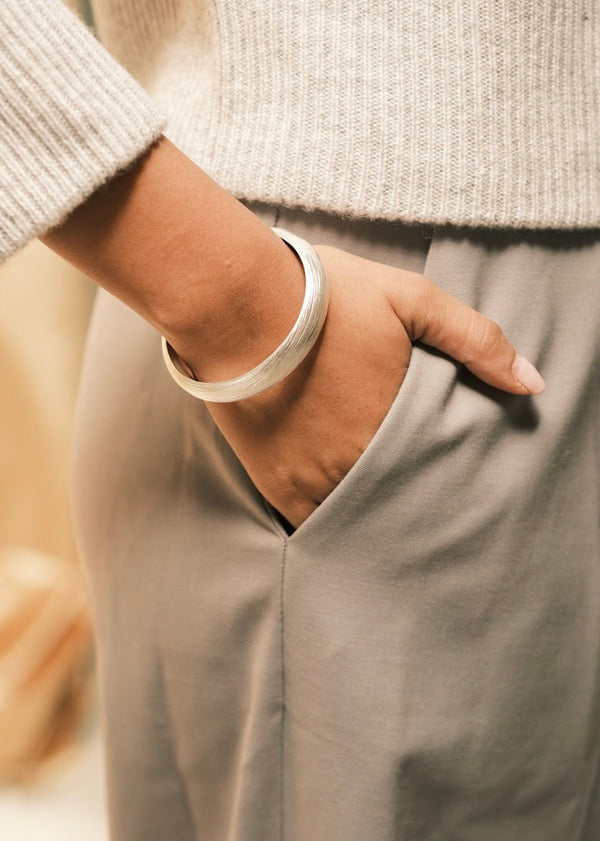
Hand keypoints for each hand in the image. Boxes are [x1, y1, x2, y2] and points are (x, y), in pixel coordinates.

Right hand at [205, 245, 544, 528]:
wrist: (236, 303)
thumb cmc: (323, 295)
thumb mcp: (410, 299)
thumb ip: (475, 340)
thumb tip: (532, 384)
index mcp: (396, 421)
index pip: (437, 468)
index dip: (446, 474)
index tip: (452, 478)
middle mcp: (357, 460)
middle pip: (399, 496)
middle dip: (412, 497)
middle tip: (424, 502)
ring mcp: (313, 476)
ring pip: (359, 514)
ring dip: (374, 513)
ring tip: (388, 517)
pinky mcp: (274, 482)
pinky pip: (310, 521)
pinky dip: (329, 522)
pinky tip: (343, 523)